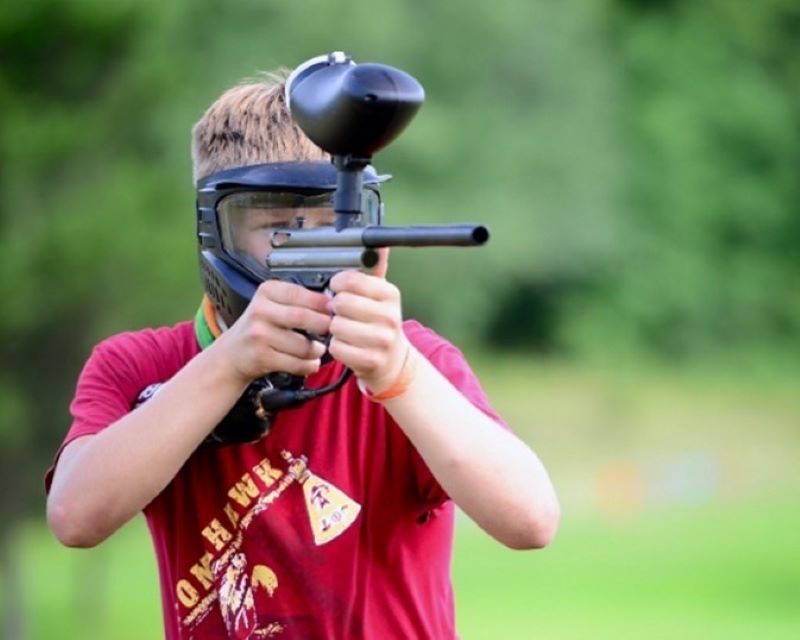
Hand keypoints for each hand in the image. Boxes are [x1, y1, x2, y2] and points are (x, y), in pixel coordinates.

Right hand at [216, 280, 331, 381]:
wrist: (232, 354)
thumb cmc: (259, 328)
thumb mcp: (273, 304)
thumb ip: (299, 301)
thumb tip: (332, 304)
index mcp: (267, 292)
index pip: (300, 293)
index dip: (321, 303)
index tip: (334, 310)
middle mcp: (260, 310)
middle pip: (303, 317)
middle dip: (324, 326)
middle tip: (333, 331)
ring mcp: (259, 335)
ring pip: (302, 345)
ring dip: (317, 350)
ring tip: (318, 349)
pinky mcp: (262, 357)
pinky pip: (296, 363)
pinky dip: (308, 365)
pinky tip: (309, 363)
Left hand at [327, 269, 409, 393]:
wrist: (393, 360)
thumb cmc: (380, 322)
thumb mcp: (381, 295)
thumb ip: (375, 269)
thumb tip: (380, 245)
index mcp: (391, 294)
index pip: (352, 280)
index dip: (338, 283)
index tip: (339, 289)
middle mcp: (390, 316)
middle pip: (341, 303)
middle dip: (335, 308)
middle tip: (342, 313)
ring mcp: (382, 340)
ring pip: (337, 326)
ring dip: (334, 328)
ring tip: (345, 329)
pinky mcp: (371, 360)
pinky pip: (336, 347)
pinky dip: (336, 346)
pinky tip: (347, 345)